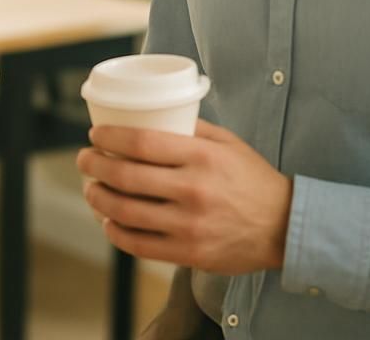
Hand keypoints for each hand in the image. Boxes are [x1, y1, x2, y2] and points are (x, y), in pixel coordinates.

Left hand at [76, 119, 292, 274]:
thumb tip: (149, 114)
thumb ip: (189, 128)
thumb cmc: (251, 178)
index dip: (110, 138)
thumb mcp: (226, 142)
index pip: (142, 143)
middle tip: (84, 159)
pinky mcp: (190, 254)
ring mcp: (190, 225)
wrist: (285, 226)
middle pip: (126, 176)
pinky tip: (108, 221)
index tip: (94, 134)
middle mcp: (193, 190)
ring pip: (126, 211)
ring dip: (98, 198)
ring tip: (90, 189)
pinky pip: (140, 245)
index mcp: (201, 157)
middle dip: (94, 165)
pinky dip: (116, 232)